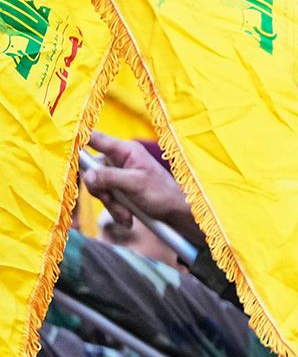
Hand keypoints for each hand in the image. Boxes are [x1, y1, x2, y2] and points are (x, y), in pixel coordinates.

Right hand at [83, 133, 199, 240]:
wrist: (176, 212)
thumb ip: (110, 178)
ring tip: (127, 216)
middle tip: (114, 203)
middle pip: (92, 170)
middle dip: (102, 192)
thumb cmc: (162, 194)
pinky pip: (107, 197)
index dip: (77, 138)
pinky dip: (115, 210)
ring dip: (111, 205)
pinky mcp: (120, 187)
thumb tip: (87, 175)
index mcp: (125, 150)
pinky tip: (128, 219)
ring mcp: (119, 173)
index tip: (62, 141)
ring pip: (99, 188)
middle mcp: (119, 158)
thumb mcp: (135, 185)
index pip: (95, 138)